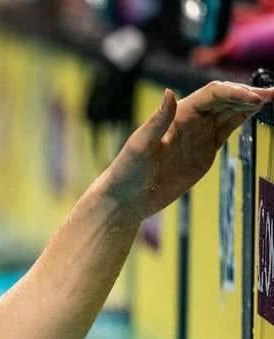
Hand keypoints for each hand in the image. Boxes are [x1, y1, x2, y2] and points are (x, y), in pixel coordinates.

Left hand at [101, 81, 273, 222]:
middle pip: (225, 99)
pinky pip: (228, 129)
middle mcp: (190, 120)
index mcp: (177, 114)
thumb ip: (157, 120)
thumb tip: (170, 92)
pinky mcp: (204, 152)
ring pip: (230, 111)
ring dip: (250, 103)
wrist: (126, 198)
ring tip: (271, 98)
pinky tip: (257, 112)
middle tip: (272, 94)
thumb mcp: (140, 146)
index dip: (234, 92)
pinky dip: (244, 118)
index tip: (254, 98)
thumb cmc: (126, 172)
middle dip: (249, 94)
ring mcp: (199, 135)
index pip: (212, 94)